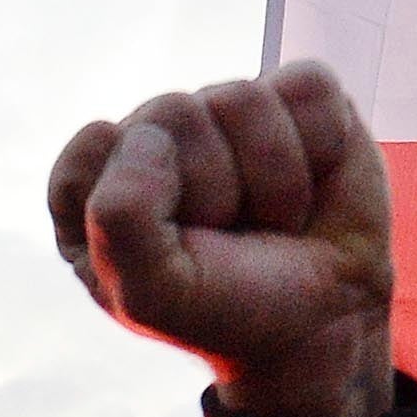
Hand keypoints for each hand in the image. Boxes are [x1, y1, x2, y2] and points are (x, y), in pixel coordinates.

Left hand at [49, 62, 394, 416]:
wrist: (329, 326)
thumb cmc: (233, 310)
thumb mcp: (155, 295)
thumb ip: (119, 220)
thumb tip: (151, 134)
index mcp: (99, 190)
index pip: (87, 161)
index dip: (134, 208)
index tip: (171, 255)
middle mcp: (157, 140)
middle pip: (171, 114)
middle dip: (215, 192)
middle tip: (234, 240)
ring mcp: (225, 112)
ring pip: (242, 101)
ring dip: (273, 182)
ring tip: (276, 221)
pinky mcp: (294, 97)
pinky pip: (306, 89)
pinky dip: (322, 147)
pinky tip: (314, 184)